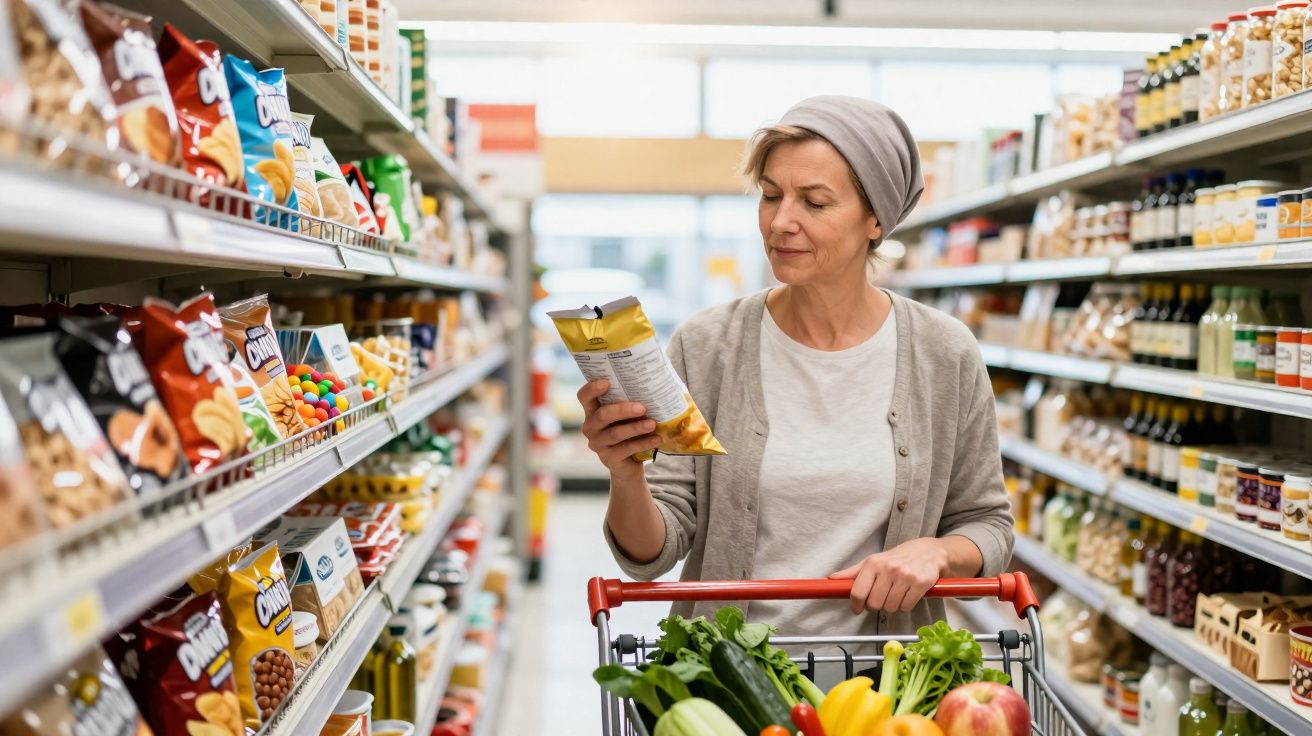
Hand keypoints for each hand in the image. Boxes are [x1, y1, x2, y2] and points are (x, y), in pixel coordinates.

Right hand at [578, 379, 660, 478]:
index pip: (584, 397)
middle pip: (602, 415)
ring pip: (616, 433)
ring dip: (636, 428)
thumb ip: (631, 402)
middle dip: (622, 410)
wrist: (628, 463)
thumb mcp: (627, 416)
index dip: (592, 389)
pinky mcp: (608, 459)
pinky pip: (626, 449)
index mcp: (593, 411)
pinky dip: (642, 443)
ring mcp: (598, 444)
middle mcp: (591, 427)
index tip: (607, 382)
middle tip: (642, 408)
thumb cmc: (629, 430)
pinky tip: (656, 439)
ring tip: (652, 424)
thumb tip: (653, 389)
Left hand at [829, 538, 948, 614]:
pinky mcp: (921, 583)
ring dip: (892, 606)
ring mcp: (906, 576)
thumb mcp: (874, 560)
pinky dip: (906, 605)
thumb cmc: (898, 558)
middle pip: (875, 604)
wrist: (930, 552)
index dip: (856, 605)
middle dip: (876, 605)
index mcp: (873, 563)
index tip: (857, 608)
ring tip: (896, 593)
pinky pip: (907, 606)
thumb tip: (831, 579)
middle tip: (881, 598)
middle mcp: (889, 569)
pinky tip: (908, 594)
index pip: (858, 592)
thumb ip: (853, 572)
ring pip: (891, 607)